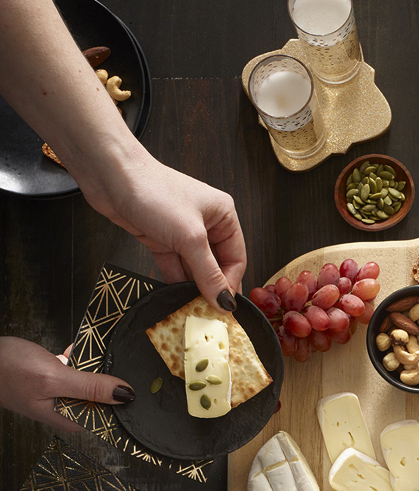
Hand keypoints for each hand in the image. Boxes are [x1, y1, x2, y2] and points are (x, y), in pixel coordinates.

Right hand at [0, 337, 134, 431]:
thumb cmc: (7, 370)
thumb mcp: (54, 378)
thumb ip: (89, 387)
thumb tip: (125, 395)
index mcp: (70, 418)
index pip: (109, 417)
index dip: (125, 404)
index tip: (144, 390)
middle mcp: (68, 408)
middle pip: (103, 398)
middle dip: (113, 381)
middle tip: (127, 362)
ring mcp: (61, 392)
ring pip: (91, 381)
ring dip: (97, 367)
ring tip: (107, 352)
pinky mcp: (55, 376)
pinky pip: (77, 368)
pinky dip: (81, 358)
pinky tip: (79, 349)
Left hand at [79, 150, 246, 312]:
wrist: (111, 176)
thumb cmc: (153, 191)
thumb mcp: (189, 237)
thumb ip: (208, 273)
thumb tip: (225, 300)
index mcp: (223, 215)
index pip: (236, 259)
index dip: (230, 284)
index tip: (223, 307)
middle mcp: (206, 224)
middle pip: (216, 266)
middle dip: (211, 288)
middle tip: (209, 313)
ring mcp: (182, 233)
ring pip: (194, 269)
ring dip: (192, 288)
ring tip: (192, 309)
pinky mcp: (162, 239)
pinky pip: (175, 267)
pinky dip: (175, 282)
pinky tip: (175, 298)